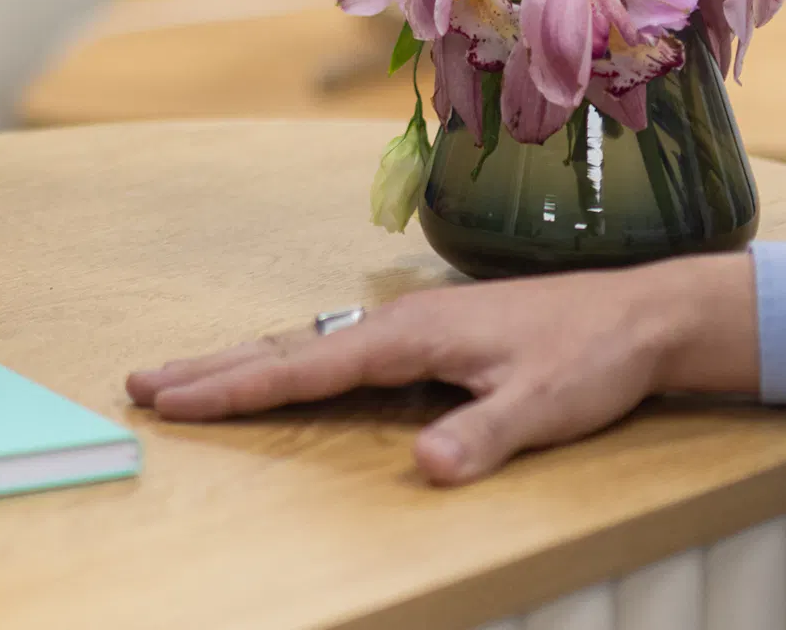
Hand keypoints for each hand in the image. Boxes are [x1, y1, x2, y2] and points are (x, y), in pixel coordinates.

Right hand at [124, 254, 760, 484]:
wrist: (644, 316)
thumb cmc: (594, 357)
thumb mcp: (543, 405)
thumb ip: (482, 436)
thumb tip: (425, 469)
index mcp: (412, 335)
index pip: (306, 368)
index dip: (236, 389)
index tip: (173, 399)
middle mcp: (399, 322)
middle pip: (287, 348)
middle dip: (212, 369)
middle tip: (141, 383)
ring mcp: (411, 326)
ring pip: (307, 346)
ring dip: (242, 364)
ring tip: (185, 378)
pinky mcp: (428, 338)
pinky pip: (337, 352)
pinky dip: (288, 362)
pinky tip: (279, 375)